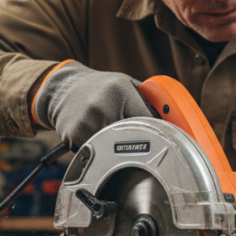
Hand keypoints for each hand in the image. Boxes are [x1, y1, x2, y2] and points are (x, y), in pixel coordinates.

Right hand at [32, 61, 152, 148]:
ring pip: (114, 148)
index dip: (157, 133)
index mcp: (120, 91)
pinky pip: (97, 151)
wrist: (62, 88)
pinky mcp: (74, 135)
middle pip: (132, 137)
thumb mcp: (126, 83)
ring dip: (118, 147)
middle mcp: (103, 106)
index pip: (148, 121)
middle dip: (139, 141)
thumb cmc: (99, 86)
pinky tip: (95, 134)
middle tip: (141, 143)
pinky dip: (100, 149)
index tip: (163, 140)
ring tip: (112, 134)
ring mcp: (87, 122)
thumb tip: (173, 123)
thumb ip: (148, 101)